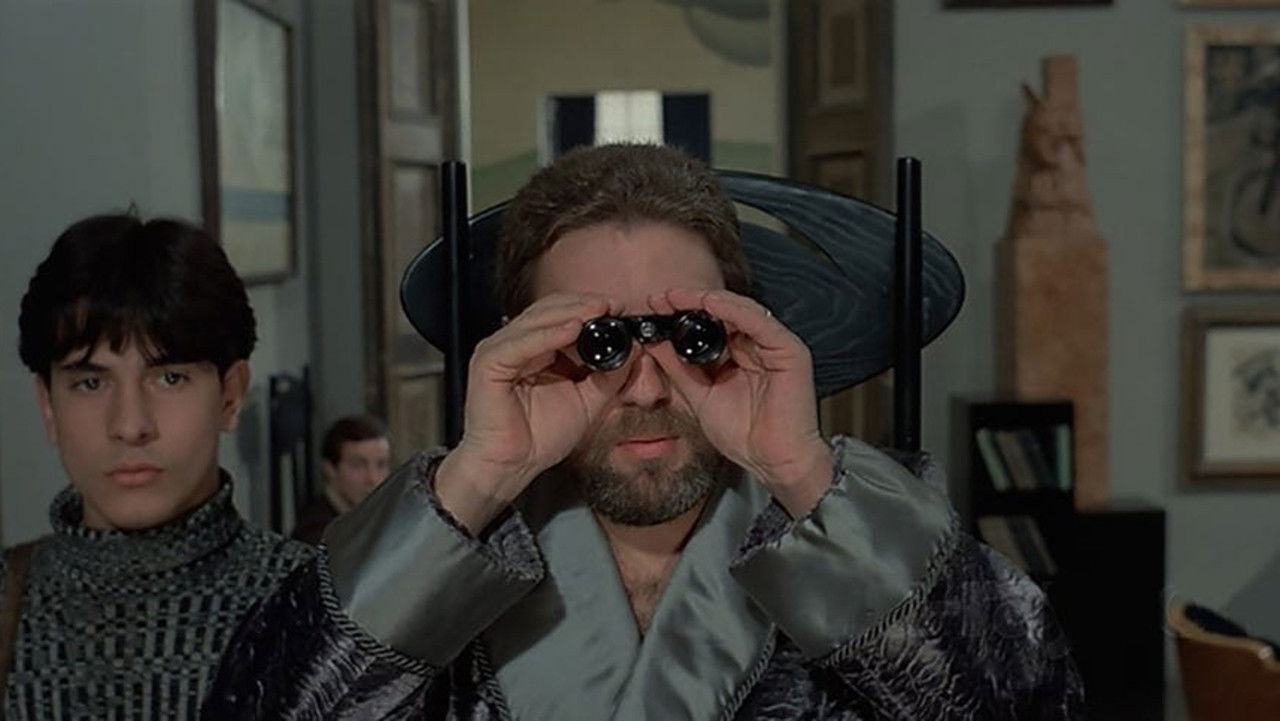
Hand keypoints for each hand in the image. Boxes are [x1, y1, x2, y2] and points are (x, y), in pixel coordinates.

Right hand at [435, 293, 625, 532]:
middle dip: (585, 305)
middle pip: (551, 310)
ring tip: (599, 309)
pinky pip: (521, 343)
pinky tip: (573, 329)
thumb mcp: (588, 401)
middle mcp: (517, 343)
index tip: (621, 310)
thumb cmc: (540, 436)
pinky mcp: (489, 363)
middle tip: (614, 305)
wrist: (512, 466)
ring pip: (537, 320)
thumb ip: (610, 376)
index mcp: (537, 349)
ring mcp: (500, 350)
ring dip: (571, 312)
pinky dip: (547, 335)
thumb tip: (635, 350)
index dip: (592, 309)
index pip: (564, 315)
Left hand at [645, 289, 833, 516]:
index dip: (681, 312)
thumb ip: (677, 367)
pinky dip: (733, 310)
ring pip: (739, 310)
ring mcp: (774, 346)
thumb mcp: (698, 394)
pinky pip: (759, 322)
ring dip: (706, 301)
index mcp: (739, 355)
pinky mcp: (789, 350)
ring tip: (677, 297)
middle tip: (659, 299)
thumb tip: (652, 341)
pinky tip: (709, 304)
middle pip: (723, 312)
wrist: (773, 462)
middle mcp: (757, 346)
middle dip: (689, 302)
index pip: (709, 323)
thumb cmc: (744, 435)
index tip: (653, 307)